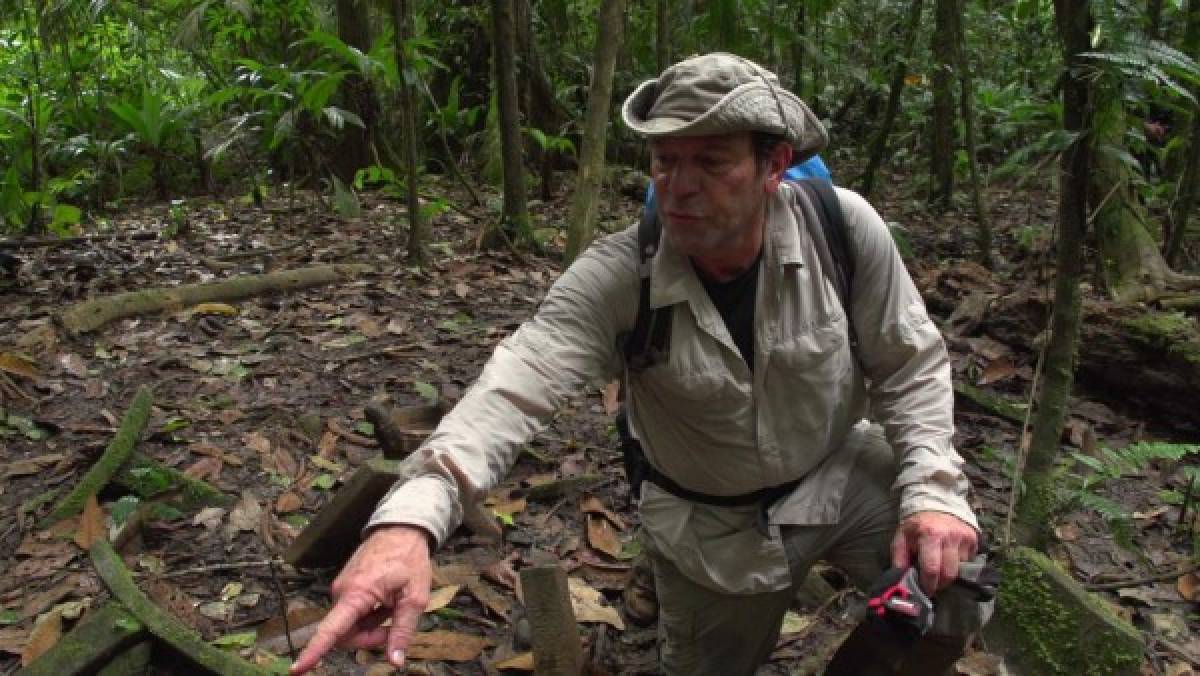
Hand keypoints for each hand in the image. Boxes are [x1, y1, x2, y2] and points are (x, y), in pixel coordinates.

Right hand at [290, 525, 432, 673]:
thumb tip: (395, 661)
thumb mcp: (415, 597)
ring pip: (349, 624)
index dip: (314, 652)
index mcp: (356, 593)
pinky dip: (368, 614)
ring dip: (370, 625)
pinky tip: (384, 601)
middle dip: (368, 638)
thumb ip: (402, 630)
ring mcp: (341, 588)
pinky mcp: (345, 586)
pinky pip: (351, 612)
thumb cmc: (409, 559)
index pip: (331, 630)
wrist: (400, 528)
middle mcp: (341, 591)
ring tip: (391, 606)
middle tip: (393, 628)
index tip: (297, 669)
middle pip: (345, 634)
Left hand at [889, 511, 976, 594]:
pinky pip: (968, 561)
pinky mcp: (975, 539)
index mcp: (930, 535)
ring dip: (949, 574)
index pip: (932, 569)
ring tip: (940, 569)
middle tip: (933, 585)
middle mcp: (950, 537)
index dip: (928, 584)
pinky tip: (949, 559)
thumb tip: (902, 578)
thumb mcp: (901, 537)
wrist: (937, 503)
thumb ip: (899, 557)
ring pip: (959, 569)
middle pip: (949, 573)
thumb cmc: (917, 525)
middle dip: (940, 584)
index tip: (924, 590)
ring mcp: (965, 538)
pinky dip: (958, 565)